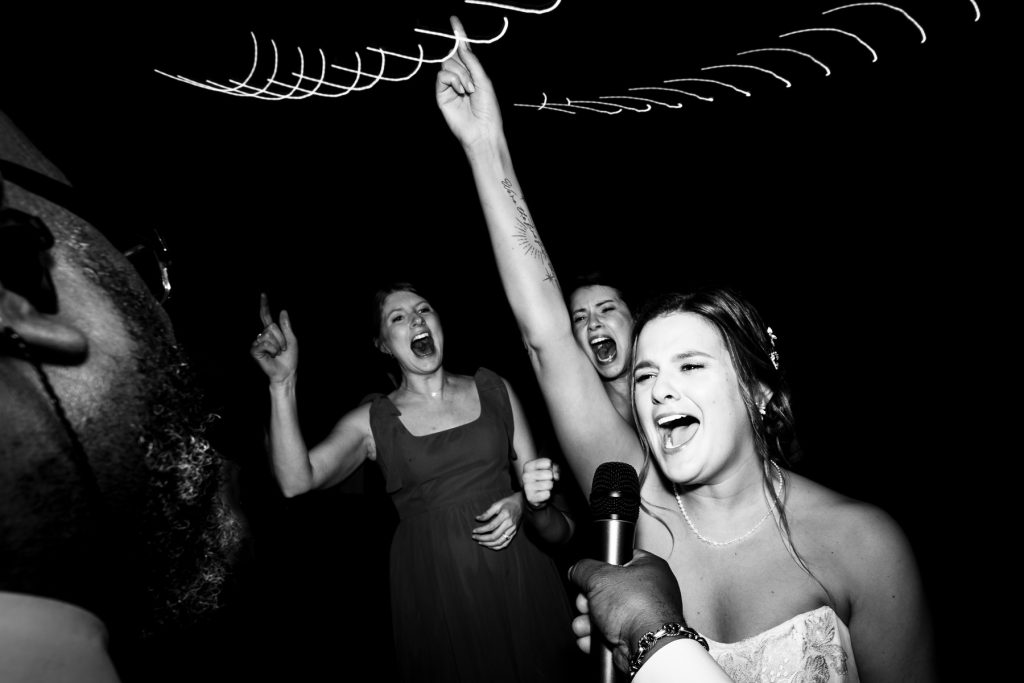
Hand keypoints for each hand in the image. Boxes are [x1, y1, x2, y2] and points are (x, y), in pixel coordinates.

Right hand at [250, 292, 297, 384]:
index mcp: (271, 331)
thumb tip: (283, 310)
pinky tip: (271, 356)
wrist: (287, 372)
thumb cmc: (289, 357)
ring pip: (268, 335)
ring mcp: (257, 342)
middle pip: (271, 326)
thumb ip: (286, 326)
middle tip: (283, 349)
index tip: (263, 294)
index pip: (266, 316)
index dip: (265, 305)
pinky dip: (271, 349)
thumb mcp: (292, 339)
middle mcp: (263, 335)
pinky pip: (264, 343)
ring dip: (277, 345)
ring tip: (277, 353)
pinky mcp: (254, 350)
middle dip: (281, 338)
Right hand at [435, 15, 503, 149]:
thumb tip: (462, 47)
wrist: (482, 130)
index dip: (459, 35)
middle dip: (462, 63)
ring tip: (469, 90)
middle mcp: (459, 77)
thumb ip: (472, 62)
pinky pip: (442, 75)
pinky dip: (453, 80)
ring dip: (461, 75)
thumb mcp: (484, 81)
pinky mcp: (441, 94)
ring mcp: (449, 86)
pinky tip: (461, 91)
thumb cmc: (488, 109)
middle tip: (471, 81)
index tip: (454, 19)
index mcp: (472, 73)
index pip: (463, 51)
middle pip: (453, 56)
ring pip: (447, 64)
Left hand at [471, 492, 522, 550]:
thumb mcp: (497, 504)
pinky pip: (506, 543)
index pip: (491, 526)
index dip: (481, 530)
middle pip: (495, 536)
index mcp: (505, 515)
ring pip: (500, 542)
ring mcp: (513, 530)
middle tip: (475, 537)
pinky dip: (497, 547)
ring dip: (489, 544)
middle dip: (483, 538)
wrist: (521, 504)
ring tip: (480, 542)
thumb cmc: (508, 503)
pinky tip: (490, 545)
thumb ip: (487, 513)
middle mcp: (509, 524)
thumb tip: (477, 519)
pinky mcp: (514, 533)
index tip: (474, 531)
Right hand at [523, 457, 559, 509]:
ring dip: (550, 486)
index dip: (551, 467)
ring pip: (549, 484)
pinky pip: (547, 494)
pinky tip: (543, 493)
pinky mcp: (530, 497)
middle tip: (547, 480)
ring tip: (545, 487)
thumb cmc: (541, 479)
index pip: (548, 463)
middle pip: (549, 474)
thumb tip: (556, 476)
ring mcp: (527, 487)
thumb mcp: (547, 469)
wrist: (533, 494)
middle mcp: (526, 475)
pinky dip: (548, 494)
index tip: (548, 470)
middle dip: (551, 478)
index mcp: (529, 466)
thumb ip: (554, 468)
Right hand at [569, 550, 684, 673]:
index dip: (601, 569)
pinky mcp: (637, 638)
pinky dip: (597, 638)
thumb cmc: (636, 608)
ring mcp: (644, 617)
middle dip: (589, 601)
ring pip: (606, 615)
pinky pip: (610, 634)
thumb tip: (576, 571)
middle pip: (608, 591)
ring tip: (583, 625)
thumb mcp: (599, 577)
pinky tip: (590, 639)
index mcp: (649, 568)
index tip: (590, 576)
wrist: (647, 646)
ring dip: (588, 622)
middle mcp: (650, 592)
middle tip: (585, 603)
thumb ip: (583, 569)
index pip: (620, 561)